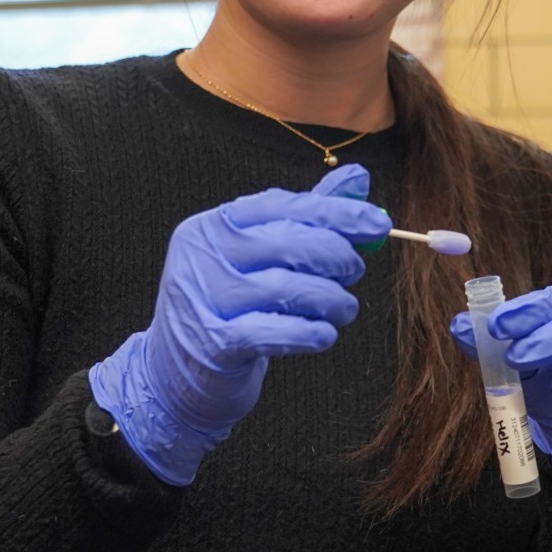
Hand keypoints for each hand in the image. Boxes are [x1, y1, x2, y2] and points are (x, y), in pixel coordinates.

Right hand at [90, 165, 388, 485]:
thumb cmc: (227, 307)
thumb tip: (358, 176)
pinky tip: (324, 334)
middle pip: (289, 242)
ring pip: (288, 289)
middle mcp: (202, 255)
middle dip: (338, 255)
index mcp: (213, 225)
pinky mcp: (214, 345)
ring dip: (332, 299)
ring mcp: (205, 300)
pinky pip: (276, 332)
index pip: (282, 205)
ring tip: (344, 308)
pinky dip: (311, 332)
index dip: (336, 211)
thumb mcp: (259, 256)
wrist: (173, 375)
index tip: (378, 223)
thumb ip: (306, 216)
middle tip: (355, 271)